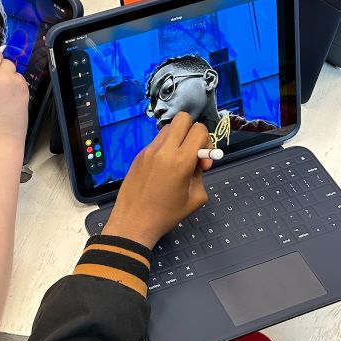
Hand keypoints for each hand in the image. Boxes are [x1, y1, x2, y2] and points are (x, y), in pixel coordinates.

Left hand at [104, 114, 212, 248]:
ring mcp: (149, 150)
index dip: (207, 143)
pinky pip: (157, 142)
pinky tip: (163, 169)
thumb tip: (197, 162)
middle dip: (192, 132)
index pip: (200, 130)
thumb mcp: (195, 199)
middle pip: (183, 119)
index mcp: (181, 160)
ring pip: (169, 128)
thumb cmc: (166, 215)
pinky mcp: (139, 155)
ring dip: (178, 138)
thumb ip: (201, 175)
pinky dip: (165, 148)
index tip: (202, 164)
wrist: (133, 222)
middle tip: (192, 152)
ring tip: (177, 160)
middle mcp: (164, 150)